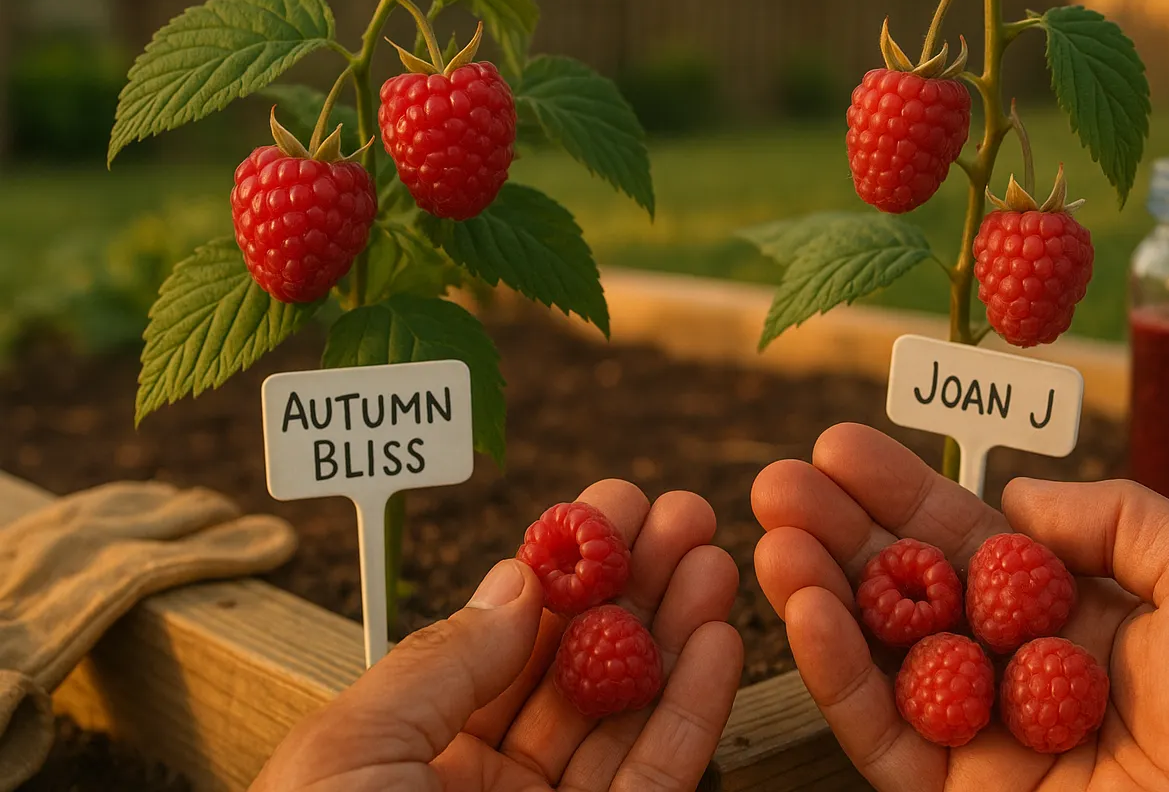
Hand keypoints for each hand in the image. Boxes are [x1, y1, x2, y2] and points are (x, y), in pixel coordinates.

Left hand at [253, 480, 741, 790]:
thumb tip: (519, 577)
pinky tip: (719, 641)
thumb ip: (443, 661)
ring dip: (676, 632)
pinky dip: (693, 711)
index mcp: (412, 754)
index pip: (505, 641)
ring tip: (715, 556)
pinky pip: (658, 778)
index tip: (612, 504)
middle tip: (684, 513)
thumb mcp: (348, 753)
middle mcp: (487, 787)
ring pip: (628, 715)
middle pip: (578, 667)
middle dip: (634, 586)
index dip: (563, 566)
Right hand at [753, 424, 1168, 791]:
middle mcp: (1017, 670)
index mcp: (1072, 614)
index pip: (966, 541)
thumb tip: (1016, 492)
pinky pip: (884, 734)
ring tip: (771, 537)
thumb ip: (1112, 516)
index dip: (902, 492)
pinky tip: (804, 611)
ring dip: (819, 595)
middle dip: (839, 534)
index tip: (841, 445)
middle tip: (776, 482)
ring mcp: (985, 737)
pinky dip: (837, 675)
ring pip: (881, 658)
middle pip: (907, 591)